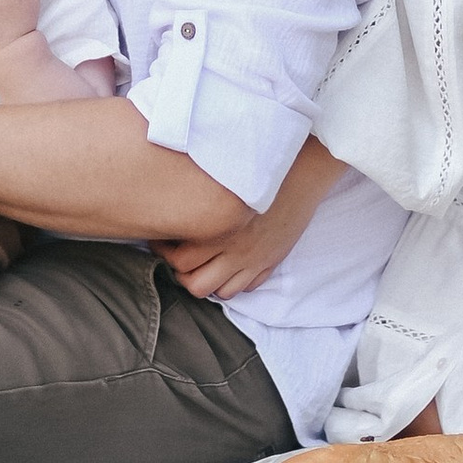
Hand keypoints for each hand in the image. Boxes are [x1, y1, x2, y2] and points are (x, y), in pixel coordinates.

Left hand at [156, 134, 347, 299]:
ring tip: (202, 267)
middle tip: (176, 261)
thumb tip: (169, 202)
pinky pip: (248, 287)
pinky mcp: (270, 262)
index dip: (164, 254)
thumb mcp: (220, 182)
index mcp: (219, 230)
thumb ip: (198, 200)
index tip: (161, 241)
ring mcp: (254, 260)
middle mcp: (234, 251)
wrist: (300, 174)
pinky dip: (234, 283)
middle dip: (182, 276)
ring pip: (222, 291)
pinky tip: (229, 267)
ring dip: (208, 283)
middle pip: (196, 284)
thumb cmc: (258, 172)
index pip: (180, 260)